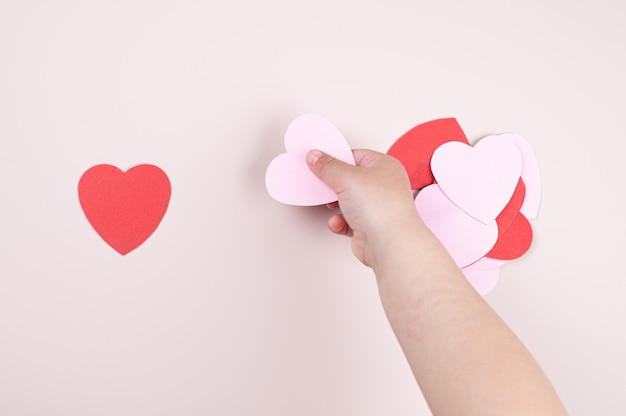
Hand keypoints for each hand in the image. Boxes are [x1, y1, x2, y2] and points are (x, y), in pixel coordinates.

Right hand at [306, 149, 422, 268]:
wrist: (389, 243)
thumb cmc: (382, 208)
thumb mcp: (346, 177)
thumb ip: (327, 166)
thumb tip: (316, 157)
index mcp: (384, 166)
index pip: (355, 156)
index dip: (336, 159)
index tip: (319, 162)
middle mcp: (383, 186)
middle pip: (350, 179)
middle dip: (334, 184)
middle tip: (323, 184)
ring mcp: (376, 207)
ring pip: (348, 201)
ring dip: (336, 204)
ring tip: (331, 204)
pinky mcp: (369, 226)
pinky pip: (347, 220)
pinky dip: (339, 221)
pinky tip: (338, 221)